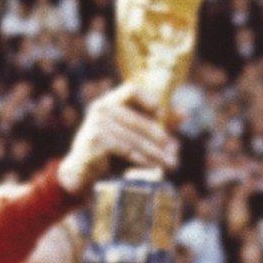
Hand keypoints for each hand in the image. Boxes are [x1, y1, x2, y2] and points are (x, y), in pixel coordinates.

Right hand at [56, 83, 178, 194]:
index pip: (132, 89)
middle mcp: (100, 109)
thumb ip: (154, 124)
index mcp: (108, 102)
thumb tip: (184, 113)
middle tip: (174, 153)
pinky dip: (141, 159)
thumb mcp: (131, 136)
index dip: (149, 100)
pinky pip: (126, 150)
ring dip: (154, 153)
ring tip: (169, 164)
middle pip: (138, 120)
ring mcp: (96, 125)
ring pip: (134, 138)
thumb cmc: (107, 153)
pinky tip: (153, 167)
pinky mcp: (96, 141)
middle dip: (159, 138)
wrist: (78, 174)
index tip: (161, 116)